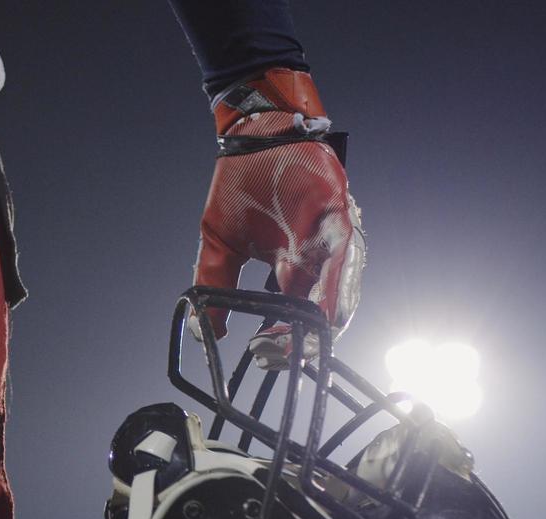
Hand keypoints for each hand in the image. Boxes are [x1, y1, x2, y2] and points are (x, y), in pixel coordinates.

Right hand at [191, 70, 363, 365]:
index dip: (282, 340)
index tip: (261, 353)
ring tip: (296, 340)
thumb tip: (205, 328)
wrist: (257, 137)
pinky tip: (315, 309)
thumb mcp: (221, 243)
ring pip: (338, 293)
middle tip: (279, 355)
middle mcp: (316, 261)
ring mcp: (330, 242)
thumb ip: (214, 283)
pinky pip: (340, 259)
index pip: (294, 315)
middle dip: (303, 341)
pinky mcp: (339, 218)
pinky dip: (329, 287)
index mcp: (290, 269)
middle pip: (323, 313)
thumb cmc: (243, 184)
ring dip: (319, 322)